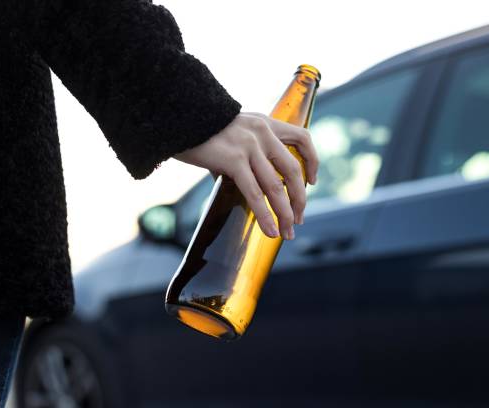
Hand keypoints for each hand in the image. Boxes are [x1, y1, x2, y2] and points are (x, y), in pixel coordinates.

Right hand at [174, 112, 318, 239]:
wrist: (176, 116)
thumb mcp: (231, 132)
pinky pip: (255, 194)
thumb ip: (245, 151)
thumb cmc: (200, 129)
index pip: (302, 138)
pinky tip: (269, 230)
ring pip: (276, 187)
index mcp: (265, 123)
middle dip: (299, 199)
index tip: (312, 182)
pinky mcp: (234, 160)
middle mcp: (263, 132)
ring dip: (284, 214)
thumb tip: (244, 180)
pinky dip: (264, 216)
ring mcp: (249, 146)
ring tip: (287, 232)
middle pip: (293, 171)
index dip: (312, 161)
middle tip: (299, 219)